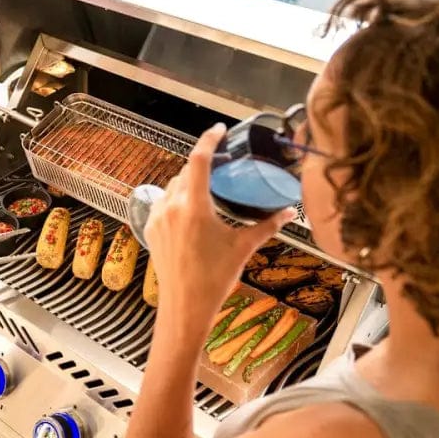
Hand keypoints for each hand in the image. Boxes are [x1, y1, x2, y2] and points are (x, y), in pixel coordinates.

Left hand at [145, 123, 293, 343]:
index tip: (219, 130)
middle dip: (201, 166)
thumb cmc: (214, 279)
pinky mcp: (150, 229)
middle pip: (185, 172)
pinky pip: (163, 203)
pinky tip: (191, 211)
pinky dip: (177, 200)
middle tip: (220, 166)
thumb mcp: (243, 248)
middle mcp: (171, 207)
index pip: (198, 160)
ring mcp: (157, 218)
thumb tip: (288, 212)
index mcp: (193, 207)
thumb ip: (266, 226)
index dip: (208, 140)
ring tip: (207, 190)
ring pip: (172, 187)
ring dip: (187, 183)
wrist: (184, 307)